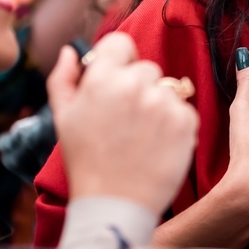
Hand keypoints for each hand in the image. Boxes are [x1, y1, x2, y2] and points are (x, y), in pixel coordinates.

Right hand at [48, 33, 199, 214]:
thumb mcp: (63, 117)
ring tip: (141, 137)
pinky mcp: (185, 121)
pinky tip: (157, 145)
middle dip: (138, 88)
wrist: (114, 205)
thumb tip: (71, 51)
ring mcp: (162, 102)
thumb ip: (64, 78)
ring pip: (166, 89)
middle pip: (146, 69)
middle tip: (126, 122)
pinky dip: (174, 125)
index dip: (118, 62)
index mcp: (102, 78)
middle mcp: (134, 84)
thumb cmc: (85, 161)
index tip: (117, 83)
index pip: (121, 43)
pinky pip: (183, 110)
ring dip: (157, 106)